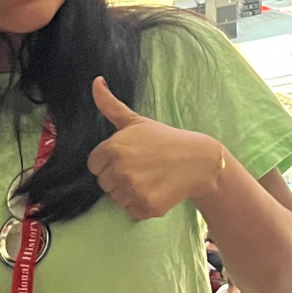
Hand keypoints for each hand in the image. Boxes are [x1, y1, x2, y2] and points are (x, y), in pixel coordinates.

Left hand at [87, 77, 223, 220]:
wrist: (197, 160)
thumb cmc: (164, 139)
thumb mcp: (135, 121)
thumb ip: (110, 105)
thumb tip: (95, 81)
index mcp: (113, 148)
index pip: (94, 165)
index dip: (109, 162)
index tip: (129, 157)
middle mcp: (120, 170)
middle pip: (104, 183)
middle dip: (118, 177)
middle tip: (142, 168)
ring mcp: (133, 190)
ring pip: (116, 199)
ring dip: (129, 192)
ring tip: (149, 179)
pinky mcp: (145, 207)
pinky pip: (131, 211)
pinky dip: (141, 206)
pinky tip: (155, 191)